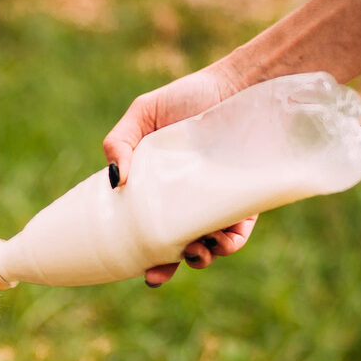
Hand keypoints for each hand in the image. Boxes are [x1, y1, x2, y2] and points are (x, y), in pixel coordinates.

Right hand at [103, 62, 258, 284]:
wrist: (241, 86)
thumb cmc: (188, 97)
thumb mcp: (143, 113)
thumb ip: (119, 142)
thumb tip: (114, 181)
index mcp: (156, 190)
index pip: (144, 228)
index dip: (137, 253)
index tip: (133, 266)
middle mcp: (185, 204)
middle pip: (172, 248)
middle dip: (164, 269)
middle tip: (157, 274)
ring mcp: (215, 207)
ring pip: (205, 248)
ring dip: (198, 259)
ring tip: (195, 251)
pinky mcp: (246, 205)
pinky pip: (236, 237)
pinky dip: (228, 245)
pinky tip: (221, 241)